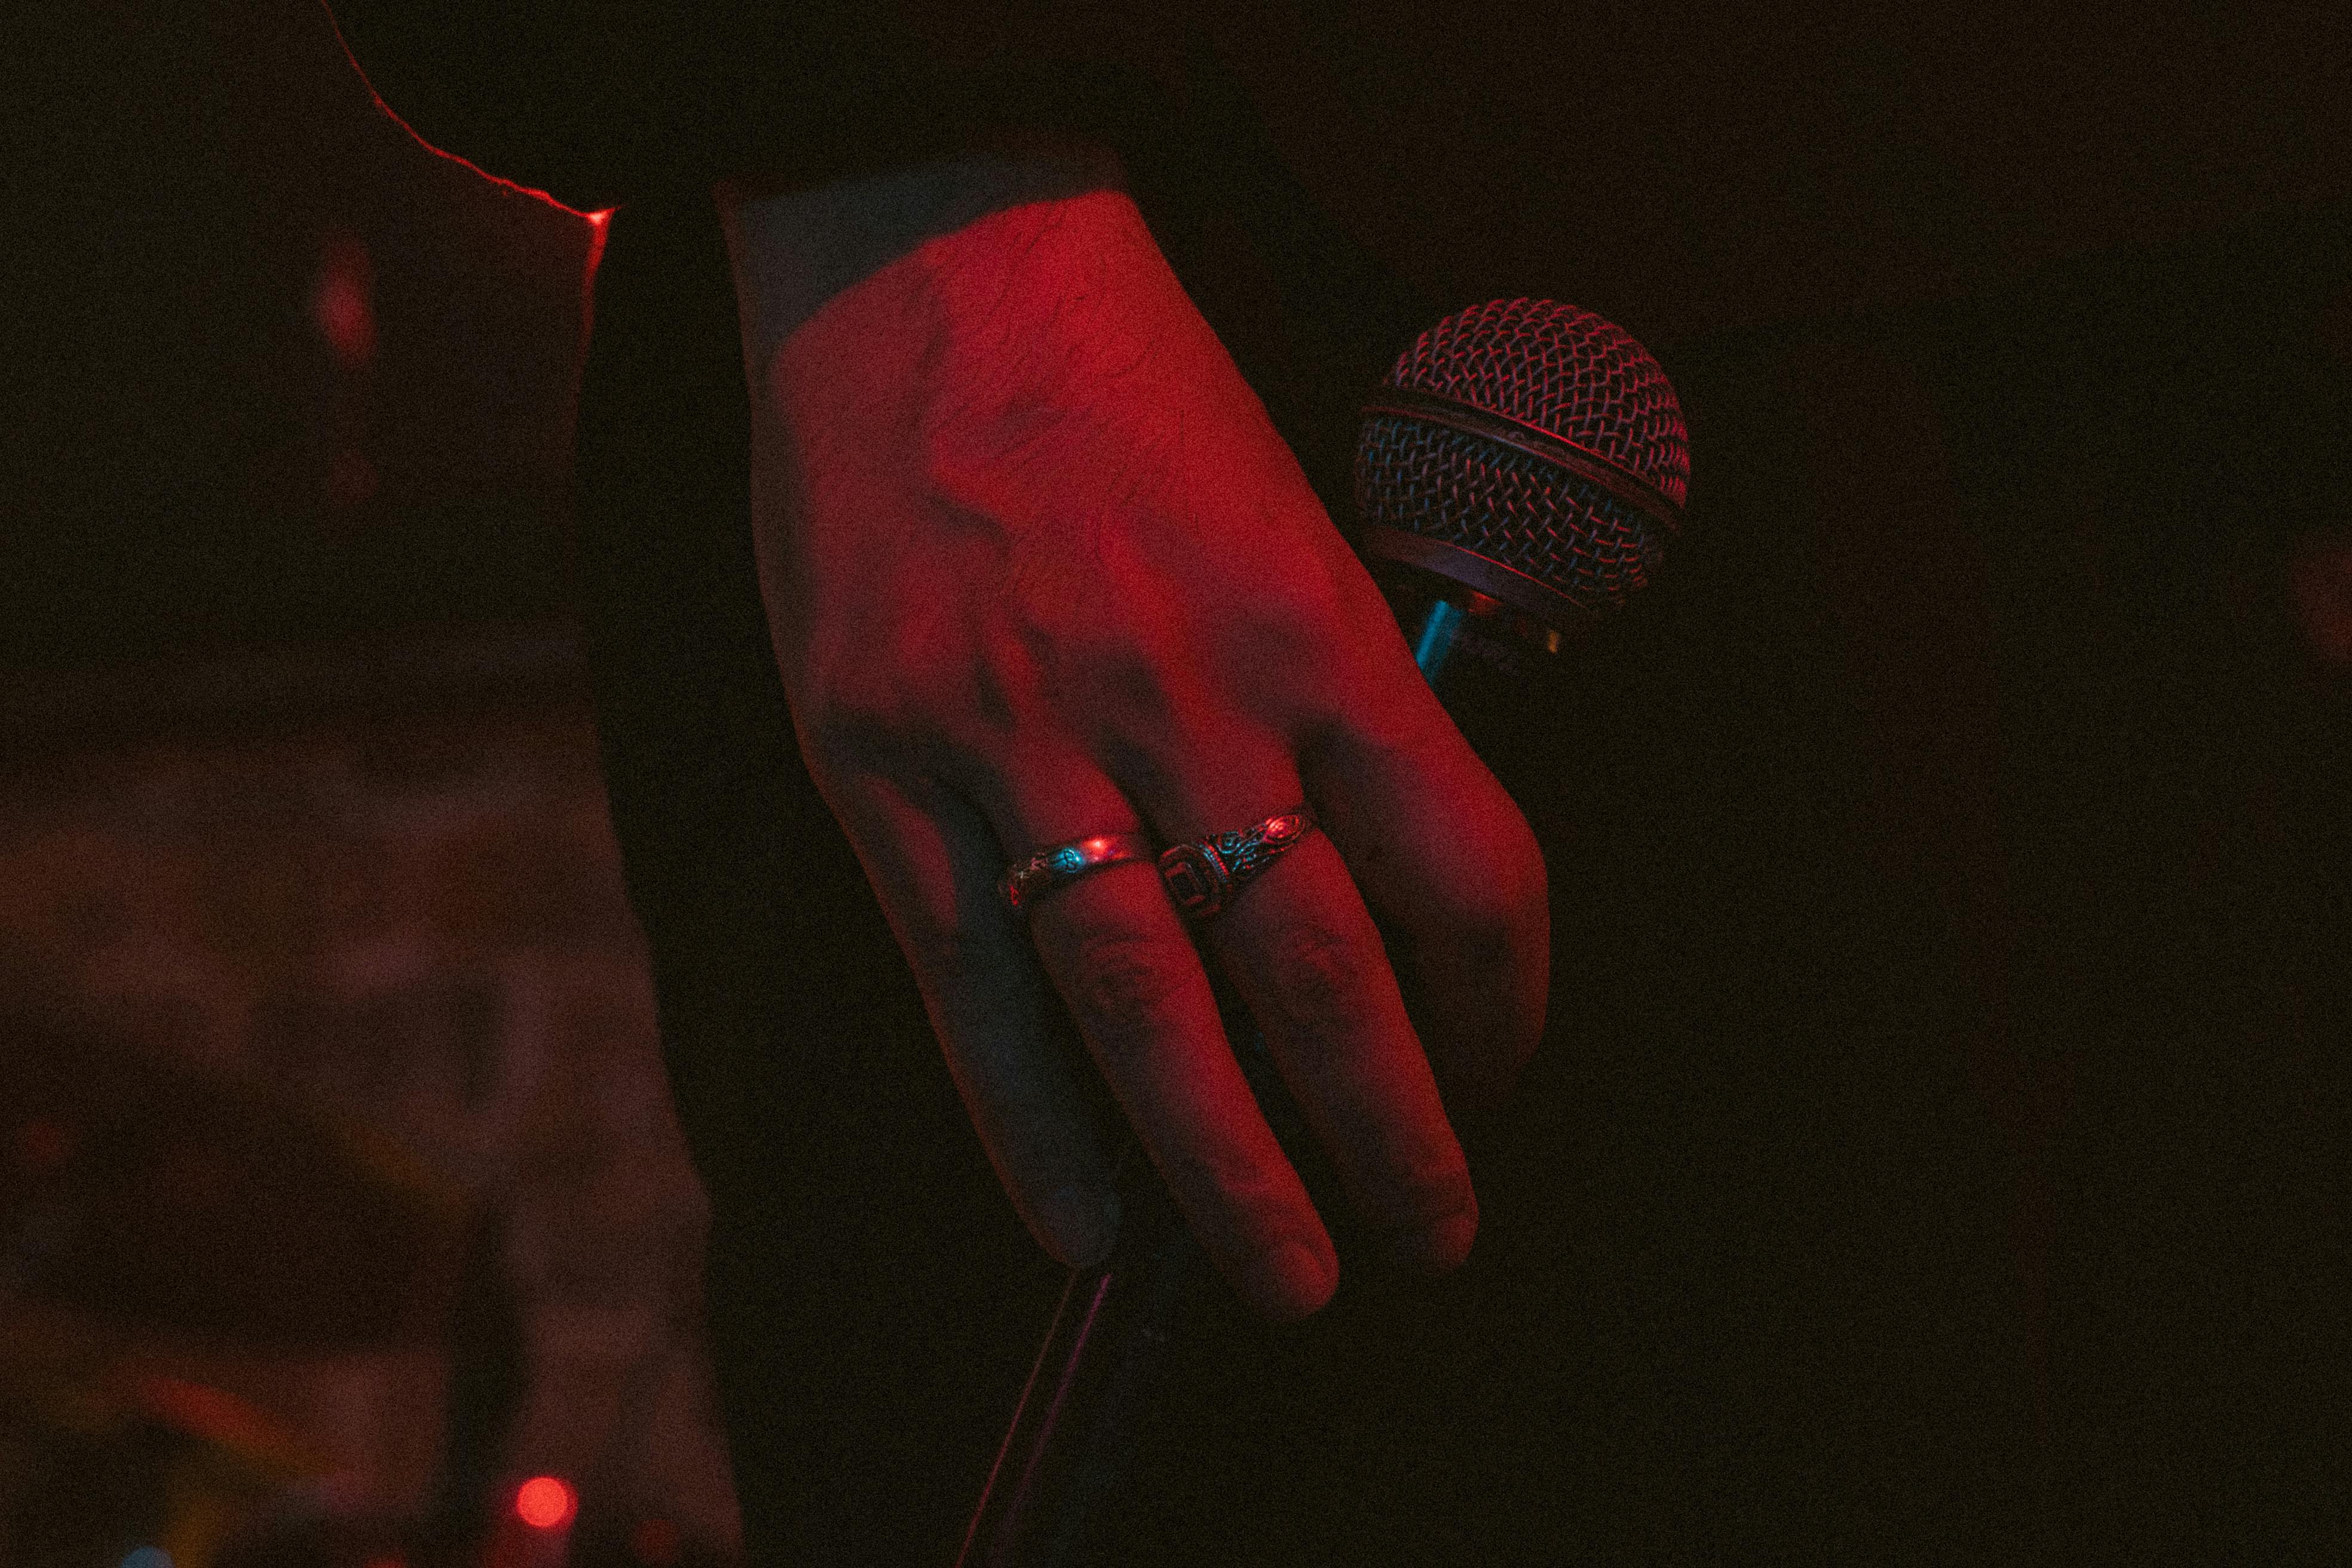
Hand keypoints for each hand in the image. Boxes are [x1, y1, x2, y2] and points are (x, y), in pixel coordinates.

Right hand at [718, 174, 1546, 1319]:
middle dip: (1394, 1134)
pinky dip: (1031, 1123)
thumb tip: (1371, 869)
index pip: (1467, 868)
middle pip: (1321, 975)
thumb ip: (1337, 688)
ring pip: (1152, 1010)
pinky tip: (1085, 1224)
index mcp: (1318, 624)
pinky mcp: (882, 759)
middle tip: (1432, 1236)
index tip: (1498, 1064)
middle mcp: (1187, 695)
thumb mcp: (1287, 508)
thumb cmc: (1130, 384)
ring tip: (1291, 1278)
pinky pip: (971, 984)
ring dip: (1233, 1171)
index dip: (1504, 1000)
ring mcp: (1023, 735)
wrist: (930, 256)